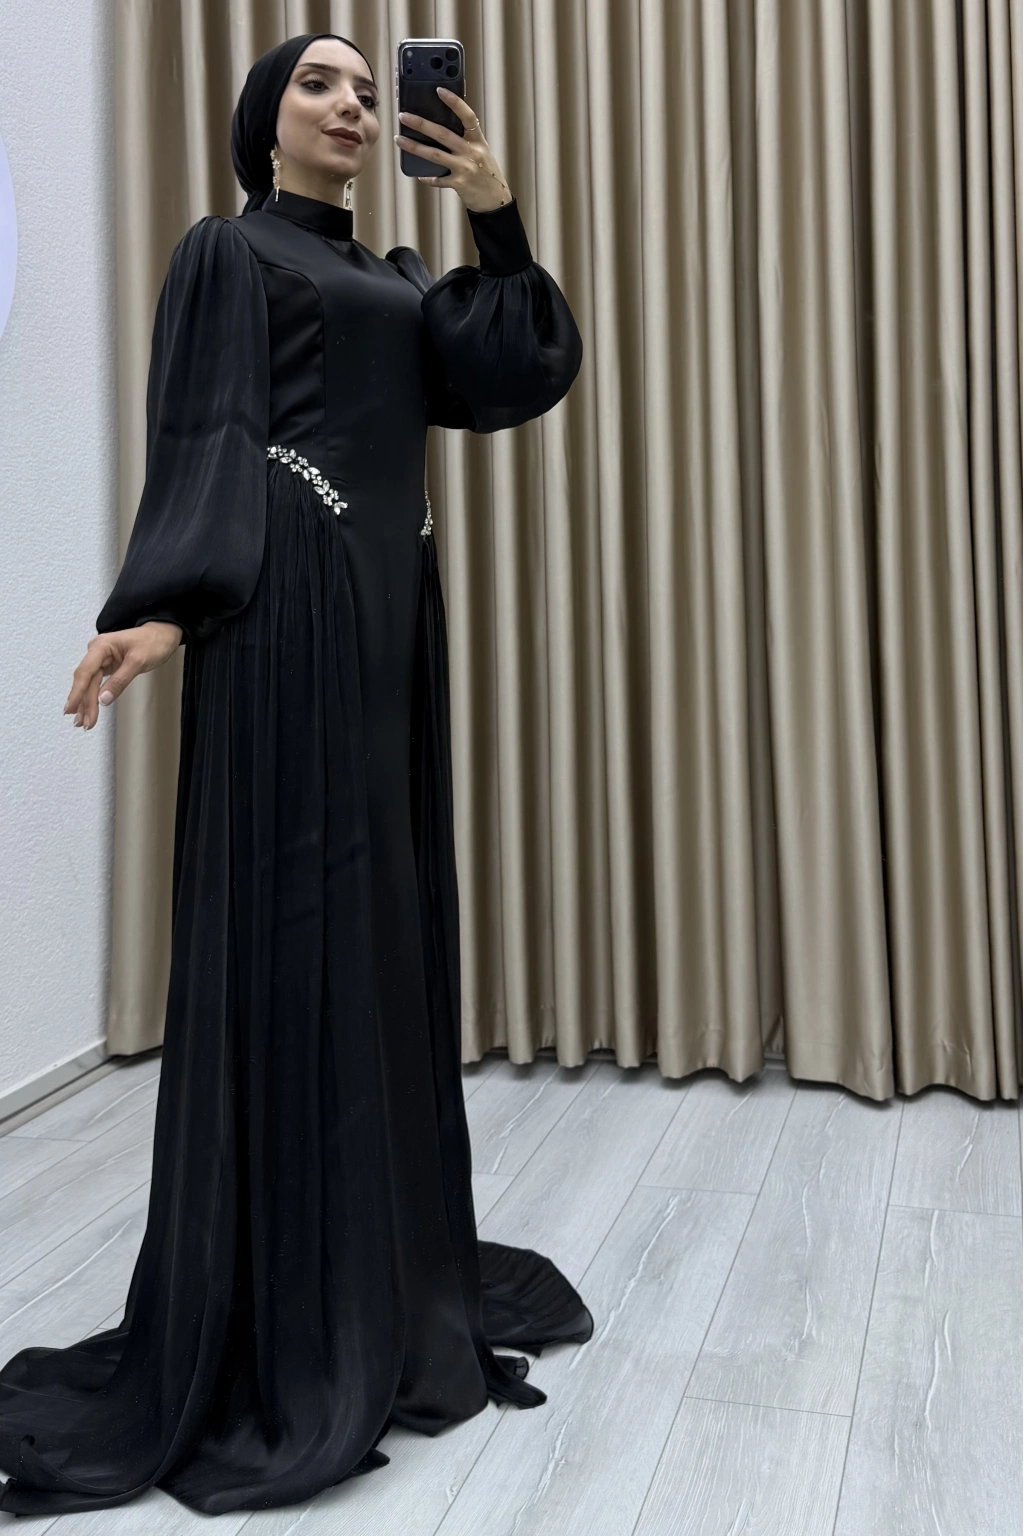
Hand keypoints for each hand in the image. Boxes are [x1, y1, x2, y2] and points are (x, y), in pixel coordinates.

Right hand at [64, 621, 181, 729]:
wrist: (163, 634)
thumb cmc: (153, 642)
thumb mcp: (138, 662)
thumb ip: (120, 681)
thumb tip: (103, 699)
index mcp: (101, 646)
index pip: (85, 672)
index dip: (77, 692)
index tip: (71, 708)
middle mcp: (97, 652)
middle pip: (87, 681)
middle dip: (84, 703)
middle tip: (84, 723)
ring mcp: (100, 659)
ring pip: (90, 685)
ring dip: (86, 704)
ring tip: (82, 723)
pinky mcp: (106, 666)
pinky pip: (96, 684)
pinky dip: (93, 697)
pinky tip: (87, 710)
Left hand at [395, 87, 512, 212]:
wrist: (496, 200)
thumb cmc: (486, 173)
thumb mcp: (481, 152)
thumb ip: (466, 140)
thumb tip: (441, 129)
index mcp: (478, 141)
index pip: (467, 116)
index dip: (454, 102)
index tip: (439, 90)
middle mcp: (471, 152)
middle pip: (443, 134)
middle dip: (421, 124)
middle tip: (404, 116)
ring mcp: (465, 168)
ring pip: (435, 155)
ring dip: (415, 147)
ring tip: (400, 140)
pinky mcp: (459, 184)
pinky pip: (438, 180)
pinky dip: (428, 178)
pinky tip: (418, 175)